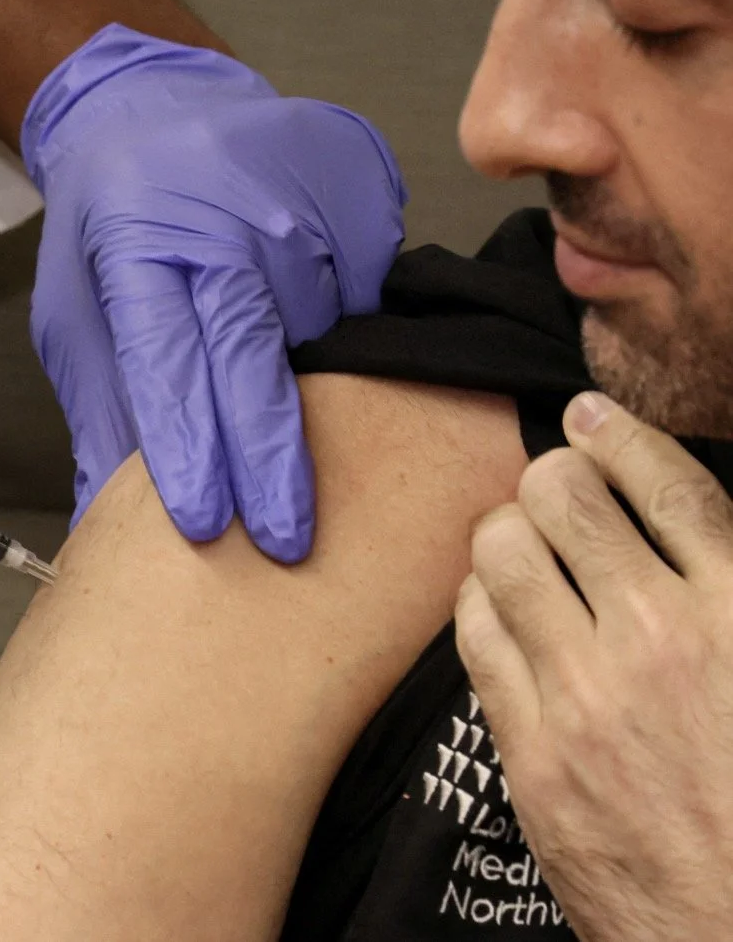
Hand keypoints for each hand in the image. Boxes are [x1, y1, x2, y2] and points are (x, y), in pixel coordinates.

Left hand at [22, 25, 405, 560]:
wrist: (158, 104)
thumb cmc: (113, 223)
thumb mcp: (81, 308)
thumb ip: (102, 409)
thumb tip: (100, 519)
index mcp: (138, 246)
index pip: (167, 361)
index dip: (189, 446)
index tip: (207, 522)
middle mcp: (223, 218)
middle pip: (254, 352)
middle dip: (270, 454)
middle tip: (289, 540)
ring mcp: (301, 191)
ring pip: (330, 326)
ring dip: (319, 380)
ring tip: (298, 377)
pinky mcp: (358, 181)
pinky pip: (372, 286)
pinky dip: (353, 320)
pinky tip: (321, 310)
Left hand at [456, 392, 732, 941]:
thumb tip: (696, 524)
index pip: (665, 485)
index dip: (620, 434)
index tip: (592, 416)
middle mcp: (659, 644)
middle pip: (564, 498)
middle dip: (553, 474)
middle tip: (556, 486)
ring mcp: (585, 700)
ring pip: (503, 552)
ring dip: (507, 530)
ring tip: (524, 543)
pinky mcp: (531, 753)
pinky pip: (474, 631)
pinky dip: (479, 599)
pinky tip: (499, 605)